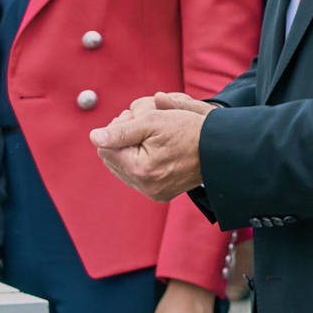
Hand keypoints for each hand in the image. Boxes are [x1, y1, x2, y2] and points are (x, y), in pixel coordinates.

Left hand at [91, 91, 215, 202]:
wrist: (217, 149)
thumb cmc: (187, 130)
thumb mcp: (152, 121)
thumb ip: (120, 130)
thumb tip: (94, 137)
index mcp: (139, 168)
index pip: (105, 148)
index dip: (116, 128)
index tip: (133, 117)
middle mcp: (144, 186)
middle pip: (112, 160)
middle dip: (122, 140)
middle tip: (142, 124)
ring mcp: (153, 192)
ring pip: (123, 169)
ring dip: (131, 151)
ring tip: (152, 138)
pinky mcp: (160, 194)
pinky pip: (138, 178)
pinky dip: (141, 163)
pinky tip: (157, 152)